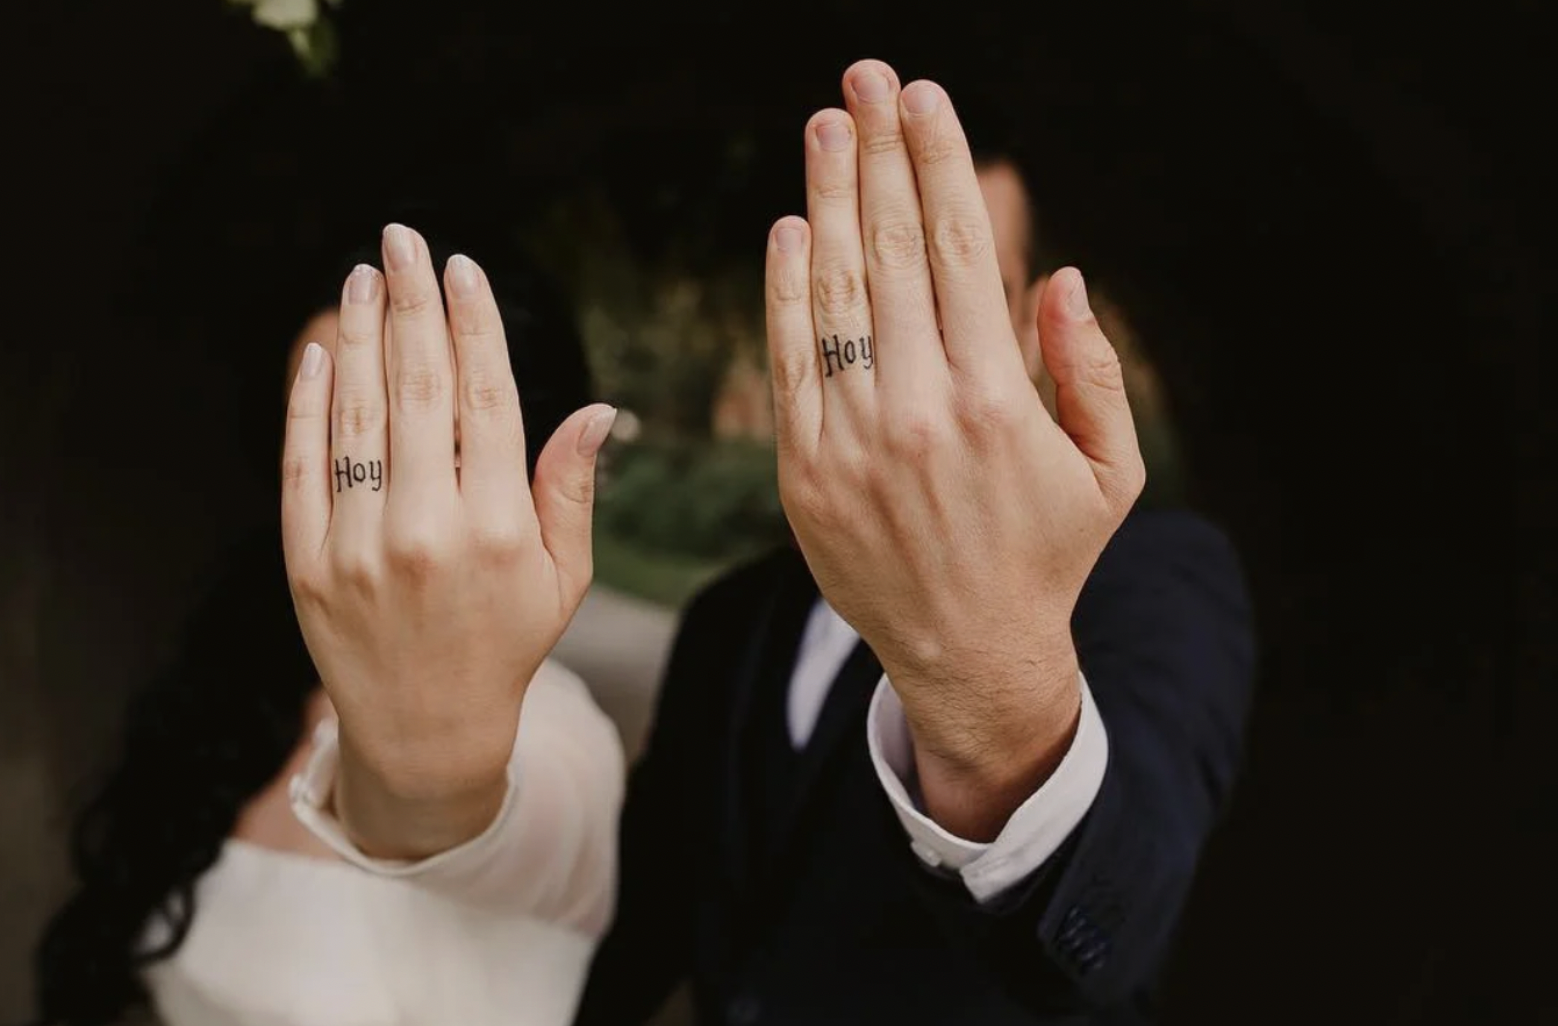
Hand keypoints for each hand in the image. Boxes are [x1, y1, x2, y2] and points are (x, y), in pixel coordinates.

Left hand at [281, 225, 615, 855]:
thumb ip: (572, 489)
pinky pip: (304, 463)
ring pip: (359, 413)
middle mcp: (428, 529)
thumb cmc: (507, 643)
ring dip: (359, 334)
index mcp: (501, 529)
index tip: (464, 267)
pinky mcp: (306, 562)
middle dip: (412, 302)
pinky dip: (309, 401)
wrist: (425, 728)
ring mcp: (359, 545)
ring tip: (361, 276)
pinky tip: (320, 350)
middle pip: (420, 387)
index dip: (475, 324)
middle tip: (404, 239)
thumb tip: (596, 409)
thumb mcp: (563, 576)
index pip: (486, 398)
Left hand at [764, 62, 1144, 839]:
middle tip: (864, 77)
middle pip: (893, 253)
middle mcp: (919, 411)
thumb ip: (1092, 372)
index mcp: (998, 401)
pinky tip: (791, 228)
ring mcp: (851, 442)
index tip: (925, 98)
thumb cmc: (1047, 553)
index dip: (940, 164)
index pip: (961, 253)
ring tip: (825, 128)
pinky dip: (785, 290)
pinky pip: (788, 362)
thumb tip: (1064, 277)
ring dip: (828, 201)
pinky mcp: (802, 472)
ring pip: (834, 295)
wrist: (968, 653)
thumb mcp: (1109, 472)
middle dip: (879, 153)